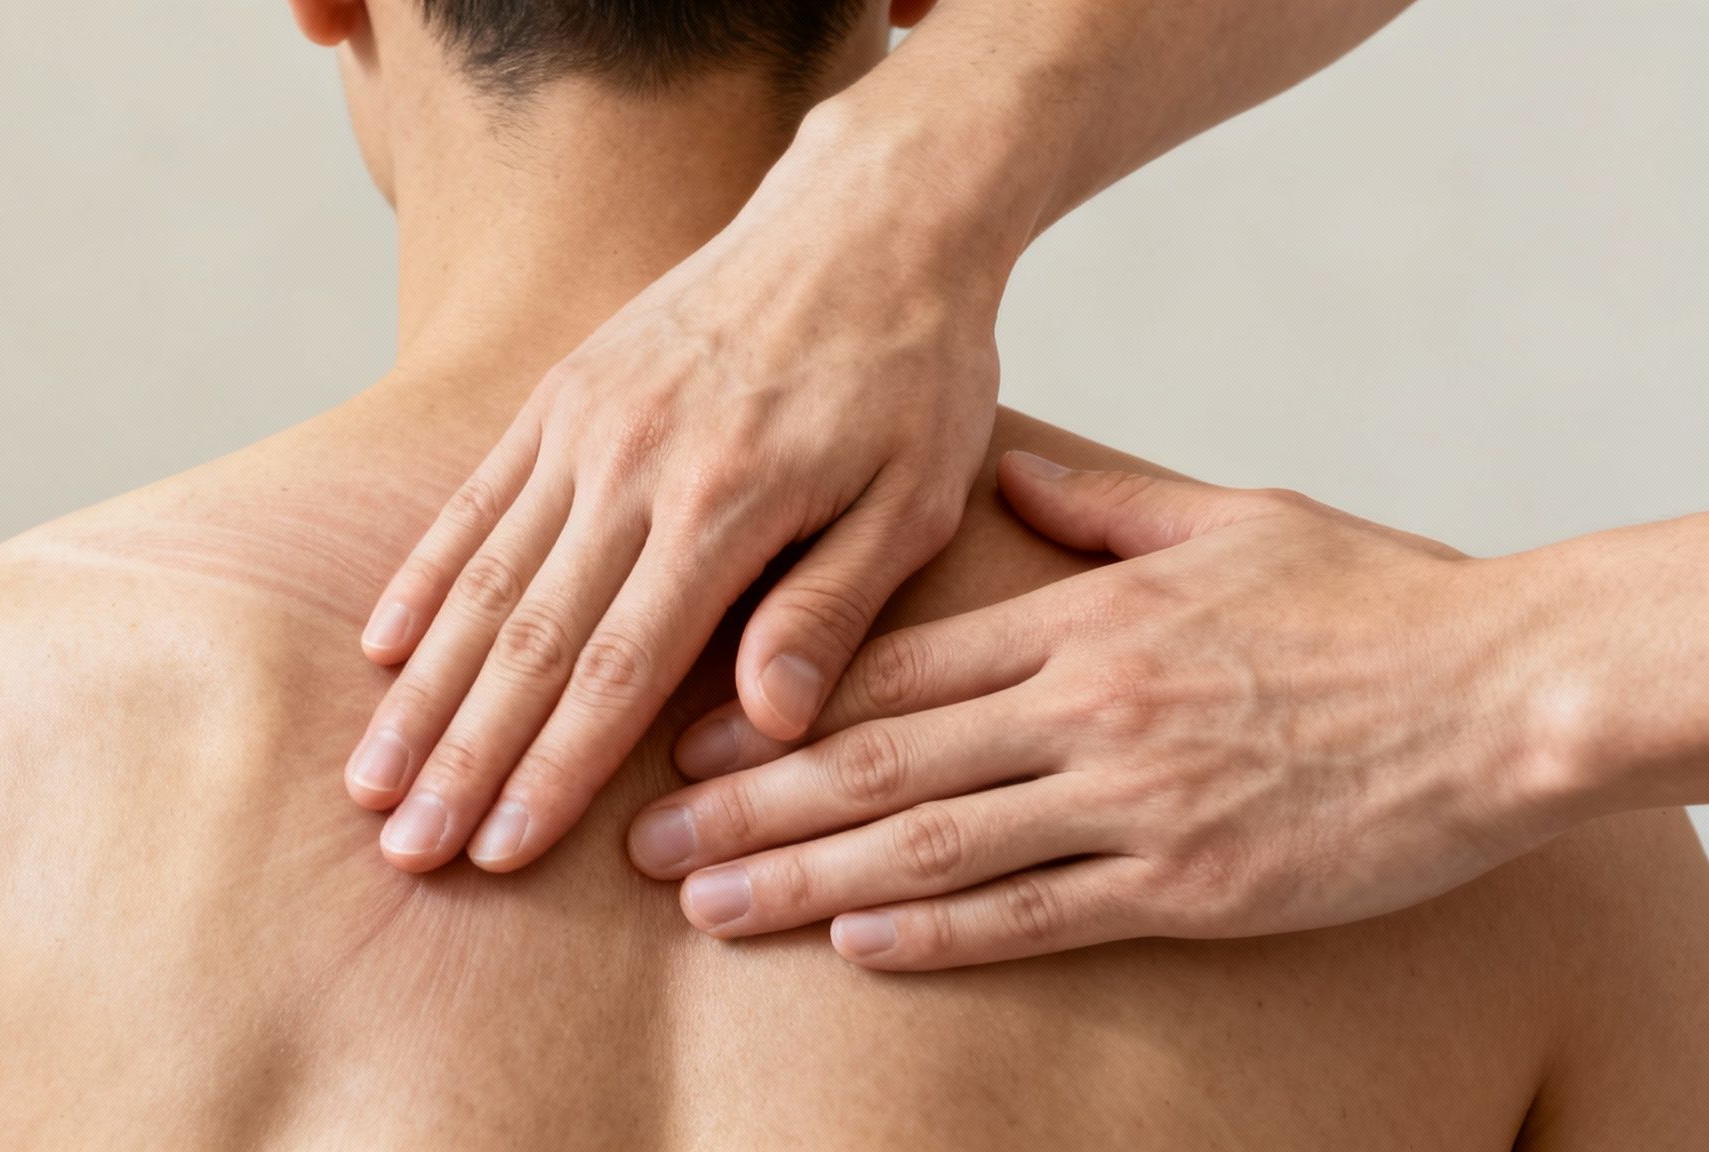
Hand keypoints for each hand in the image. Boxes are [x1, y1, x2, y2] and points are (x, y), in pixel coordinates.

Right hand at [343, 107, 1004, 872]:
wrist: (867, 217)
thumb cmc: (909, 371)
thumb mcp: (912, 498)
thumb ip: (828, 610)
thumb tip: (762, 726)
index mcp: (723, 507)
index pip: (618, 670)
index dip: (551, 769)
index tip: (496, 851)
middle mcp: (631, 466)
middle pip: (530, 639)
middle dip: (462, 755)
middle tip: (405, 848)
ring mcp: (584, 423)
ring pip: (485, 578)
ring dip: (424, 687)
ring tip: (373, 776)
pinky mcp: (563, 391)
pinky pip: (476, 497)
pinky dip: (426, 577)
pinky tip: (384, 646)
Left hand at [628, 451, 1589, 968]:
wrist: (1503, 687)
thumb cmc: (1366, 597)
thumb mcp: (1224, 521)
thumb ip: (1098, 508)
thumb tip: (1008, 474)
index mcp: (1080, 618)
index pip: (892, 667)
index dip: (773, 705)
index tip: (684, 732)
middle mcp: (1085, 709)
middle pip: (880, 762)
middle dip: (749, 804)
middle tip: (646, 838)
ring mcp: (1134, 799)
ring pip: (935, 844)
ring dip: (805, 877)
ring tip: (709, 905)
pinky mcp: (1190, 881)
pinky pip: (1039, 912)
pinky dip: (940, 931)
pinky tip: (853, 941)